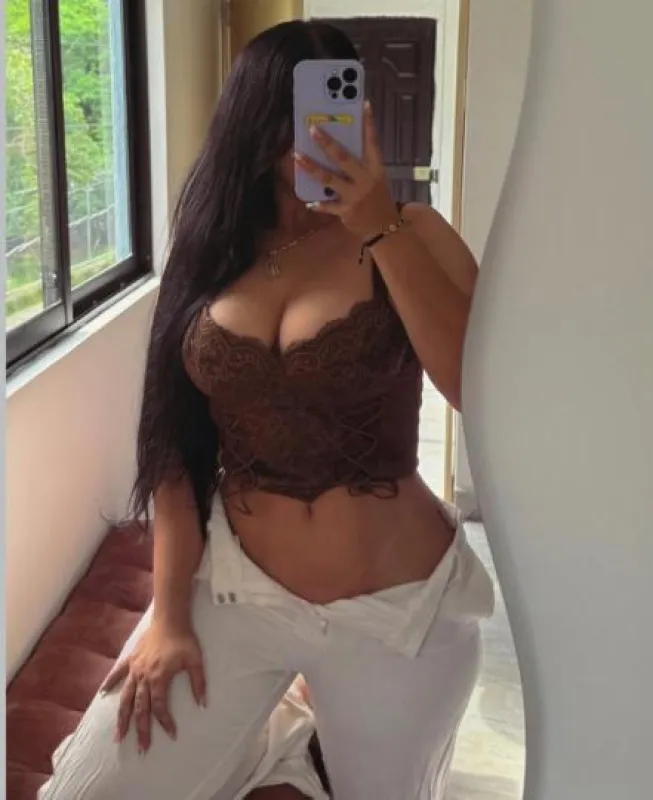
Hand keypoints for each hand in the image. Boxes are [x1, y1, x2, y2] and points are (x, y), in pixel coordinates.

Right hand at [100, 619, 206, 753]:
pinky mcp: (130, 659)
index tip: (171, 735)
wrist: (170, 619)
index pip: (160, 707)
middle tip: (141, 749)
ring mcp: (134, 668)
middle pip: (139, 709)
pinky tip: (102, 695)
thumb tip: (203, 704)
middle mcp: (143, 677)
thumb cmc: (184, 640)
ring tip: (118, 735)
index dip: (165, 722)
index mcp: (159, 679)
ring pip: (124, 698)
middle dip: (140, 730)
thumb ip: (198, 683)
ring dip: (121, 717)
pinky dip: (109, 684)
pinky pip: (116, 674)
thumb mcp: (195, 661)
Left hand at [293, 101, 399, 240]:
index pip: (372, 142)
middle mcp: (365, 180)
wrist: (384, 226)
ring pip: (329, 179)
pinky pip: (328, 206)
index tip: (363, 104)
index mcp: (375, 168)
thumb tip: (337, 147)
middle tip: (312, 129)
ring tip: (296, 157)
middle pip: (343, 158)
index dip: (369, 123)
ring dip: (311, 167)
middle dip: (327, 143)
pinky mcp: (346, 211)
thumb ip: (361, 164)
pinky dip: (318, 204)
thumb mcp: (376, 177)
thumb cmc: (378, 198)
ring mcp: (354, 195)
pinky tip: (308, 201)